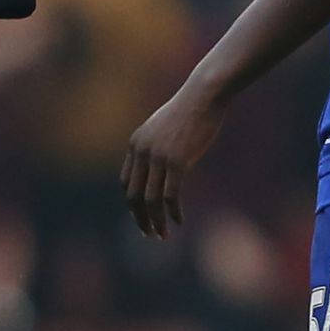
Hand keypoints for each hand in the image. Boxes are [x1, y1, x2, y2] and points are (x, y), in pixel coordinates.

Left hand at [122, 84, 226, 238]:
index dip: (133, 203)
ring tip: (163, 235)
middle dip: (140, 219)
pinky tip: (179, 221)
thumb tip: (160, 168)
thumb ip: (156, 146)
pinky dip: (173, 212)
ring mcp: (158, 157)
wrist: (204, 95)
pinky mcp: (177, 162)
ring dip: (156, 221)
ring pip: (151, 200)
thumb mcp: (164, 128)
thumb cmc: (189, 111)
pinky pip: (171, 195)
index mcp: (135, 144)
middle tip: (150, 234)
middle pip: (133, 196)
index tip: (143, 216)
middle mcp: (142, 151)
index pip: (125, 182)